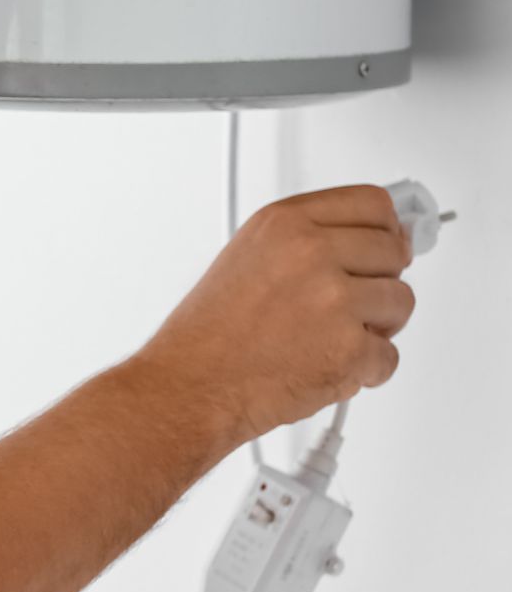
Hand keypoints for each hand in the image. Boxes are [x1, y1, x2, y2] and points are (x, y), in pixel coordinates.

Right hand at [137, 184, 414, 444]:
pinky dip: (365, 371)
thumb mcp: (248, 257)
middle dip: (379, 282)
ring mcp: (334, 299)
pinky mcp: (349, 348)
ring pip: (401, 303)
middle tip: (346, 305)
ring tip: (328, 338)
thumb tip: (370, 241)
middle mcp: (311, 252)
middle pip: (394, 252)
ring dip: (377, 327)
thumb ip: (307, 241)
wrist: (190, 387)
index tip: (386, 245)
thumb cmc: (209, 334)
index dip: (385, 230)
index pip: (373, 204)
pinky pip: (389, 356)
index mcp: (285, 223)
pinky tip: (324, 366)